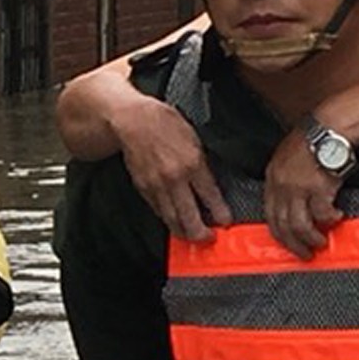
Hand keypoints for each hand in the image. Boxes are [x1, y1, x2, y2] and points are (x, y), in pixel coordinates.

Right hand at [117, 101, 229, 243]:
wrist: (133, 121)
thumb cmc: (164, 124)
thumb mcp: (194, 139)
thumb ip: (202, 164)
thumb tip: (210, 187)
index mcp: (192, 163)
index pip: (210, 196)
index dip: (219, 213)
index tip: (225, 222)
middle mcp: (175, 178)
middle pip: (189, 217)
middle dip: (201, 233)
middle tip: (208, 238)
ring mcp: (157, 186)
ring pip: (172, 219)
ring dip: (183, 232)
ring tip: (191, 236)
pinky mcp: (143, 189)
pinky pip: (158, 211)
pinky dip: (168, 219)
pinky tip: (174, 222)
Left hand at [261, 130, 343, 257]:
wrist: (330, 129)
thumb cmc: (313, 143)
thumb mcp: (287, 160)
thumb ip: (284, 182)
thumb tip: (290, 205)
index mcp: (273, 179)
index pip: (270, 214)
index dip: (279, 233)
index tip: (287, 243)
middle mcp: (282, 186)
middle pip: (283, 224)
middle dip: (293, 243)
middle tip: (304, 253)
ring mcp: (299, 188)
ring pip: (299, 225)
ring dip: (311, 238)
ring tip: (320, 243)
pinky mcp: (318, 188)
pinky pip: (322, 214)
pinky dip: (330, 220)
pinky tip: (337, 217)